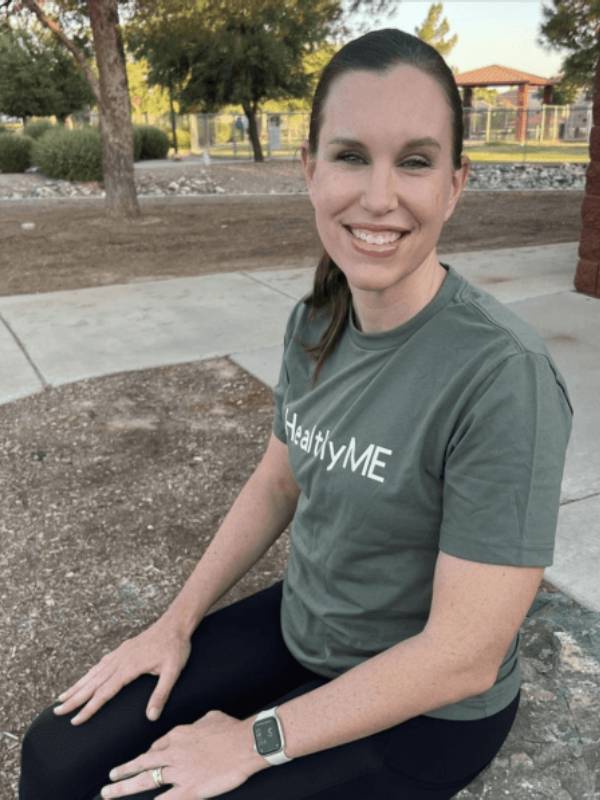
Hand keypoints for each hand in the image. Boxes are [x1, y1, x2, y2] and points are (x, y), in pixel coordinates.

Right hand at [53, 616, 192, 724]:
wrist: (176, 623)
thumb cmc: (176, 648)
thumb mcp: (173, 672)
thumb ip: (161, 694)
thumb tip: (151, 717)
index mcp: (129, 667)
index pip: (104, 692)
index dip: (89, 708)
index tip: (75, 721)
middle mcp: (120, 660)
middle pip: (92, 683)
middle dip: (74, 698)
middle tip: (56, 712)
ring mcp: (120, 653)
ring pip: (94, 672)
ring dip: (77, 686)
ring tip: (62, 697)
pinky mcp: (123, 649)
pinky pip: (101, 664)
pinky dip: (89, 673)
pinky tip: (86, 678)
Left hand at [99, 709, 267, 798]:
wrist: (245, 743)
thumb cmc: (231, 729)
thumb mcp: (210, 717)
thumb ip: (197, 724)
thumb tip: (196, 726)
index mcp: (178, 735)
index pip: (156, 746)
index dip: (148, 755)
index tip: (143, 761)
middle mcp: (174, 753)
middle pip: (142, 763)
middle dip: (123, 771)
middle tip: (109, 778)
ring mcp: (179, 772)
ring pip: (146, 781)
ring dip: (124, 788)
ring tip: (108, 792)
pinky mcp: (189, 789)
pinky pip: (166, 799)